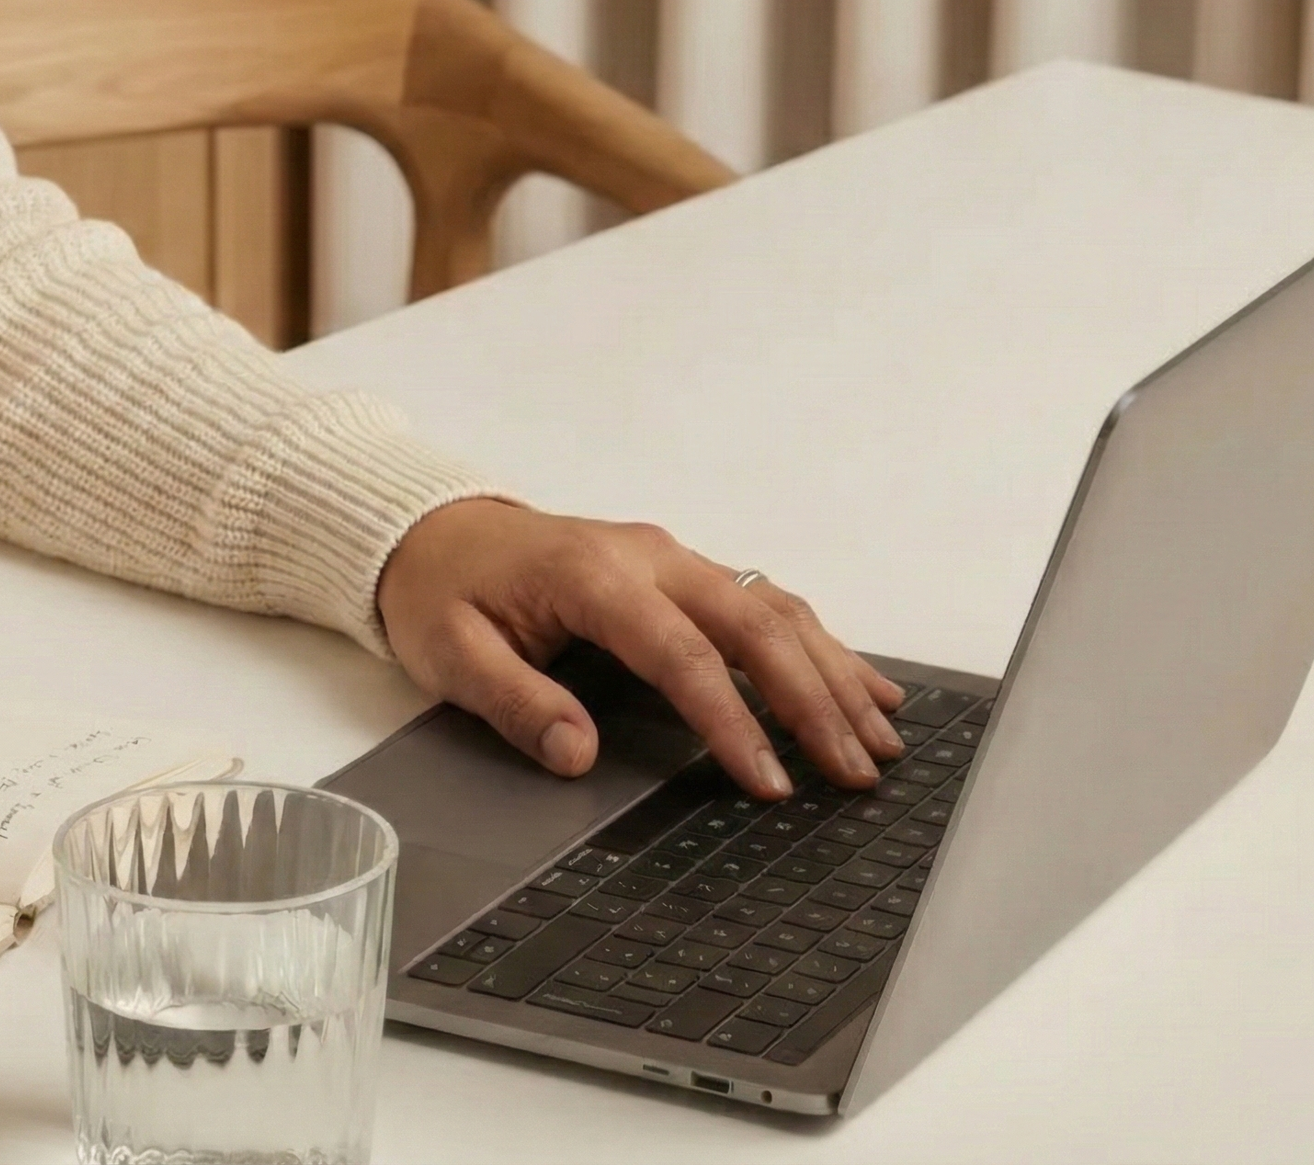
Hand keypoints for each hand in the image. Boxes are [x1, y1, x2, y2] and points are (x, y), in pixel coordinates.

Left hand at [375, 500, 904, 797]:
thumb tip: (577, 755)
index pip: (681, 656)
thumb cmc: (443, 593)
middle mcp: (651, 557)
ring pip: (775, 610)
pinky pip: (766, 603)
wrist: (433, 531)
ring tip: (880, 740)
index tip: (769, 782)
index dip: (731, 722)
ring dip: (833, 674)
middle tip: (852, 773)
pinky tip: (864, 687)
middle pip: (754, 626)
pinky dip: (820, 646)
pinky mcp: (683, 571)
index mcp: (594, 576)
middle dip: (813, 702)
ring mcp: (674, 559)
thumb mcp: (451, 655)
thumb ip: (516, 703)